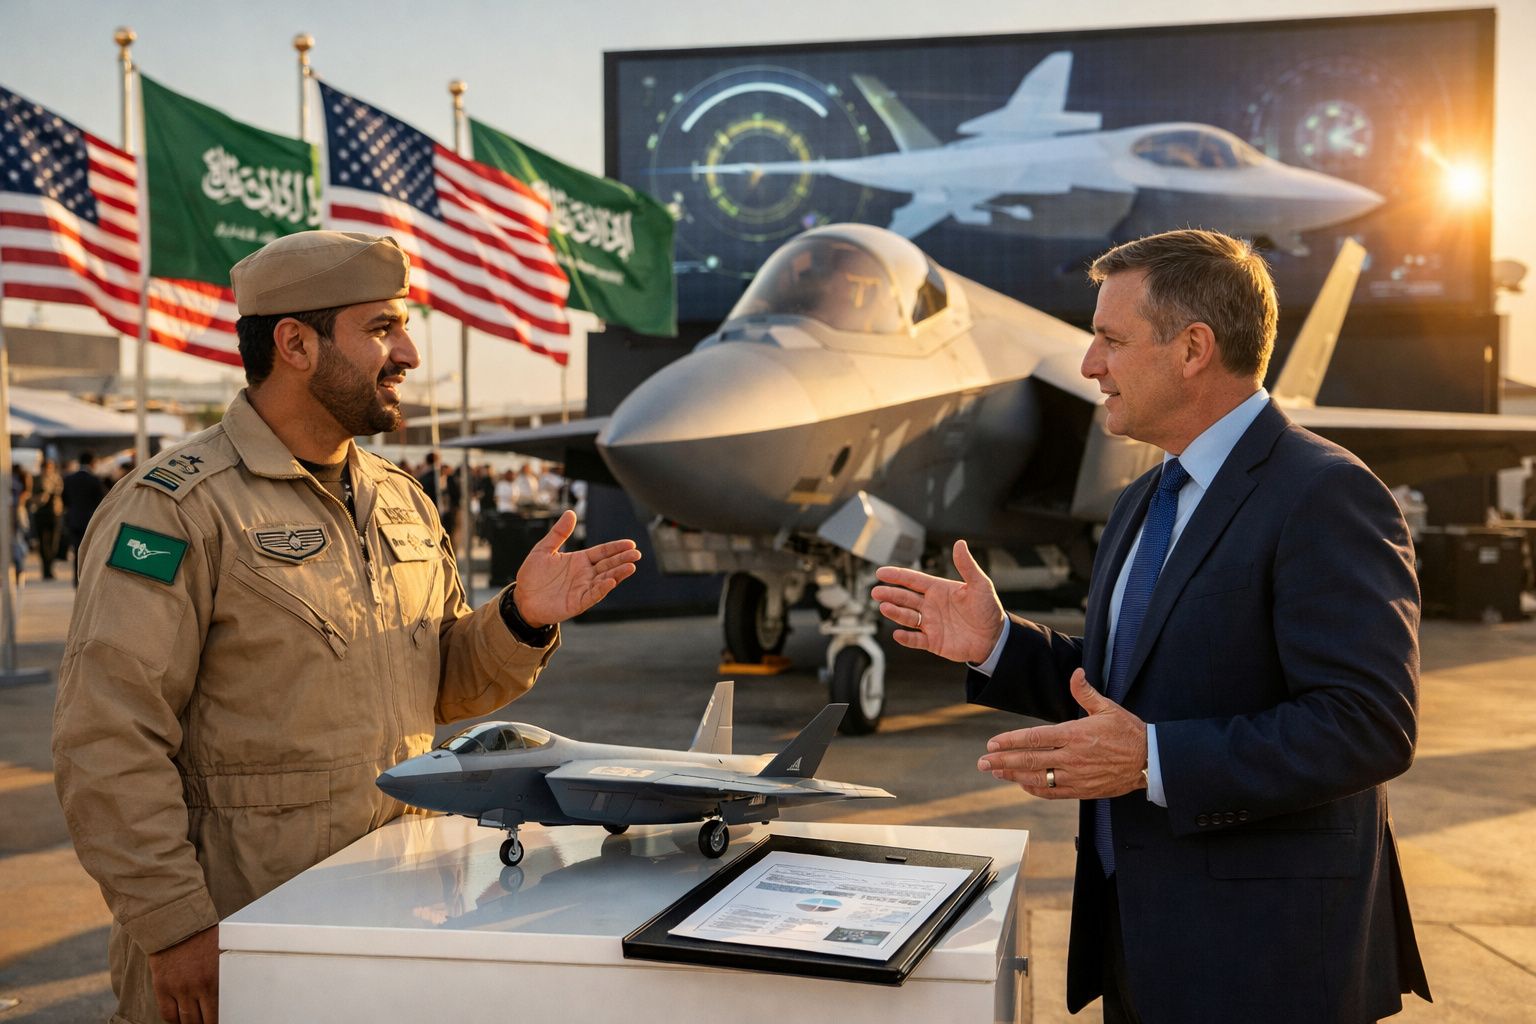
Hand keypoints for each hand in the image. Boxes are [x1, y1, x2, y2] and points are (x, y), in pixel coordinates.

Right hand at [148, 925, 218, 1023]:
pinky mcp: (162, 987)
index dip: (217, 1021)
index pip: (218, 1012)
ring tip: (195, 1023)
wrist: (175, 922)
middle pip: (201, 1020)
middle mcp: (196, 987)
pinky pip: (167, 1013)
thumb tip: (227, 989)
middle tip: (208, 1023)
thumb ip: (220, 973)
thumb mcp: (219, 953)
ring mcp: (178, 989)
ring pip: (185, 1020)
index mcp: (215, 978)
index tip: (219, 1021)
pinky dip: (174, 1021)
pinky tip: (179, 1020)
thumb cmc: (200, 933)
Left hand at [514, 510, 640, 627]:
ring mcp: (583, 588)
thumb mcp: (543, 549)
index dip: (616, 548)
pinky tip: (611, 581)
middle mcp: (585, 574)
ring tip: (631, 567)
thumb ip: (559, 533)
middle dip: (623, 559)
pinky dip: (602, 589)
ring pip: (605, 579)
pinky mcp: (578, 602)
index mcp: (579, 560)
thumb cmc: (532, 575)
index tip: (631, 543)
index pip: (602, 552)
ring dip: (618, 574)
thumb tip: (571, 513)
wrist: (522, 598)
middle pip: (608, 565)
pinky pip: (593, 595)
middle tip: (636, 554)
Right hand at [870, 539, 1004, 663]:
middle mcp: (930, 606)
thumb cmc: (988, 609)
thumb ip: (967, 566)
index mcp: (938, 590)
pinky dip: (906, 638)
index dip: (897, 576)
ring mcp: (930, 624)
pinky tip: (898, 634)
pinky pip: (916, 640)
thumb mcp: (980, 585)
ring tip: (884, 608)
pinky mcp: (933, 642)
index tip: (881, 573)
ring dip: (895, 613)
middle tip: (875, 592)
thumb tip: (959, 543)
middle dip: (890, 594)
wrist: (995, 637)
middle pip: (905, 598)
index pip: (913, 580)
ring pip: (907, 617)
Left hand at [977, 669, 1148, 799]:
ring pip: (1037, 778)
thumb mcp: (1108, 707)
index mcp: (1074, 734)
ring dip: (1013, 775)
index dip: (1010, 741)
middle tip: (983, 762)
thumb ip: (1085, 692)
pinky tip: (1022, 784)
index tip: (992, 743)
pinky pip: (1054, 793)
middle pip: (1029, 760)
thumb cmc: (1129, 732)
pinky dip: (1035, 789)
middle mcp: (1072, 757)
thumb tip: (1076, 673)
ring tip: (995, 772)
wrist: (1150, 761)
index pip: (1034, 738)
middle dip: (1002, 760)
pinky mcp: (1083, 790)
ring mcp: (1077, 776)